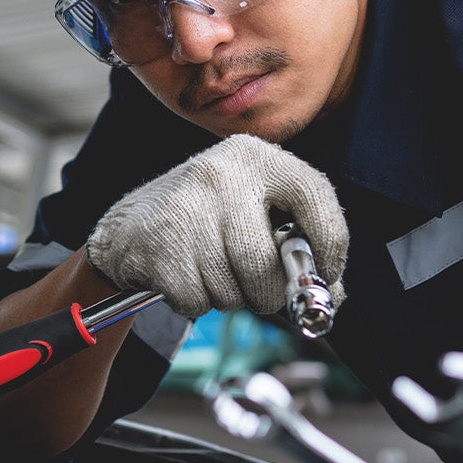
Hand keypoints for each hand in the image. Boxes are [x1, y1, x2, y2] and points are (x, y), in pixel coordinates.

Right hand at [86, 134, 346, 316]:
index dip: (331, 244)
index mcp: (255, 158)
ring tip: (214, 274)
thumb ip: (299, 250)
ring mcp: (186, 207)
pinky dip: (197, 304)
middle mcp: (221, 173)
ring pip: (230, 288)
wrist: (131, 226)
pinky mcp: (159, 244)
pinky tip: (187, 277)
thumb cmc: (210, 225)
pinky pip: (197, 301)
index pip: (314, 194)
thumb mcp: (255, 214)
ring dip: (229, 299)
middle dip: (267, 293)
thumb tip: (330, 298)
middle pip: (263, 262)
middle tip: (261, 294)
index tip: (327, 274)